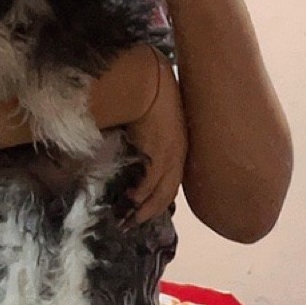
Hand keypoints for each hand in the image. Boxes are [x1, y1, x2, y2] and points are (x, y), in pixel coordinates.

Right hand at [126, 53, 186, 224]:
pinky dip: (138, 195)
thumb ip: (148, 136)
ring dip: (142, 209)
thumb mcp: (155, 119)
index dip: (159, 199)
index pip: (171, 181)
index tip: (145, 211)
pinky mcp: (157, 153)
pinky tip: (126, 203)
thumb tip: (131, 148)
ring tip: (126, 220)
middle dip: (150, 211)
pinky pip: (148, 182)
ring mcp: (168, 155)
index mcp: (179, 146)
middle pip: (166, 192)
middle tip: (132, 224)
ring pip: (157, 192)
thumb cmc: (150, 92)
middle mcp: (177, 154)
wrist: (148, 80)